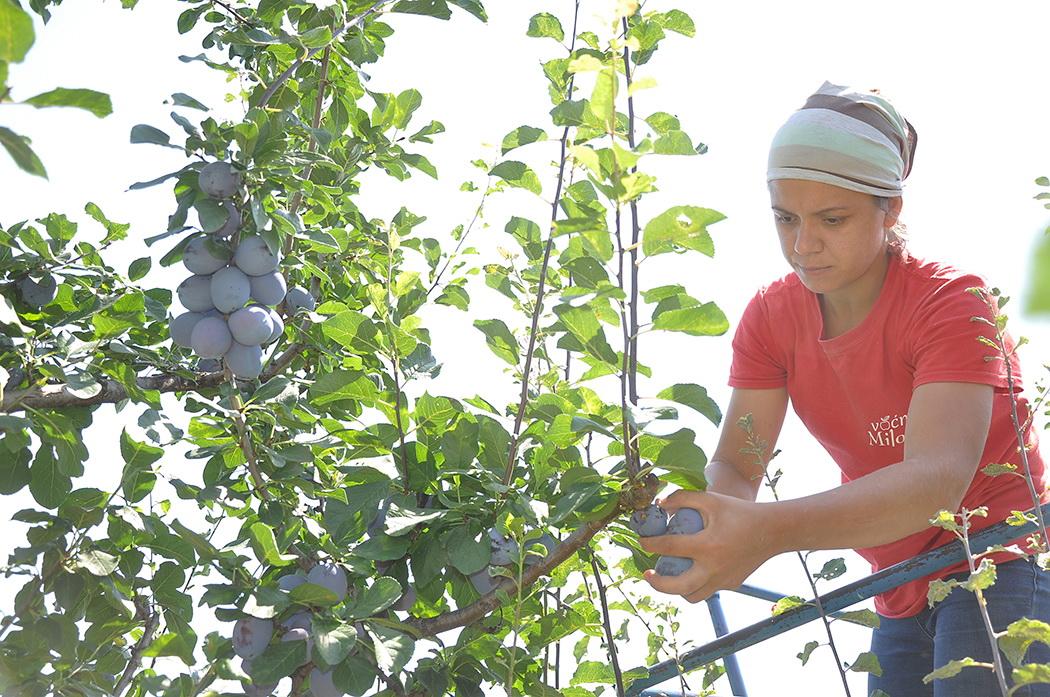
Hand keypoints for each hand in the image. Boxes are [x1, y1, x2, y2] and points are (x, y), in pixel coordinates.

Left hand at [640, 489, 780, 603]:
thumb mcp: (711, 499)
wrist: (772, 530)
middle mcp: (713, 568)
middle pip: (677, 587)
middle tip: (647, 574)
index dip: (650, 544)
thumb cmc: (740, 512)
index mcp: (707, 546)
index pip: (669, 547)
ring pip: (693, 596)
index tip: (642, 542)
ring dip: (677, 589)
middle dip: (657, 584)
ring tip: (670, 576)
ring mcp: (723, 580)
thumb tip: (660, 505)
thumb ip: (683, 498)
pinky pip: (708, 589)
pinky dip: (697, 583)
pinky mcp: (731, 584)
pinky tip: (693, 569)